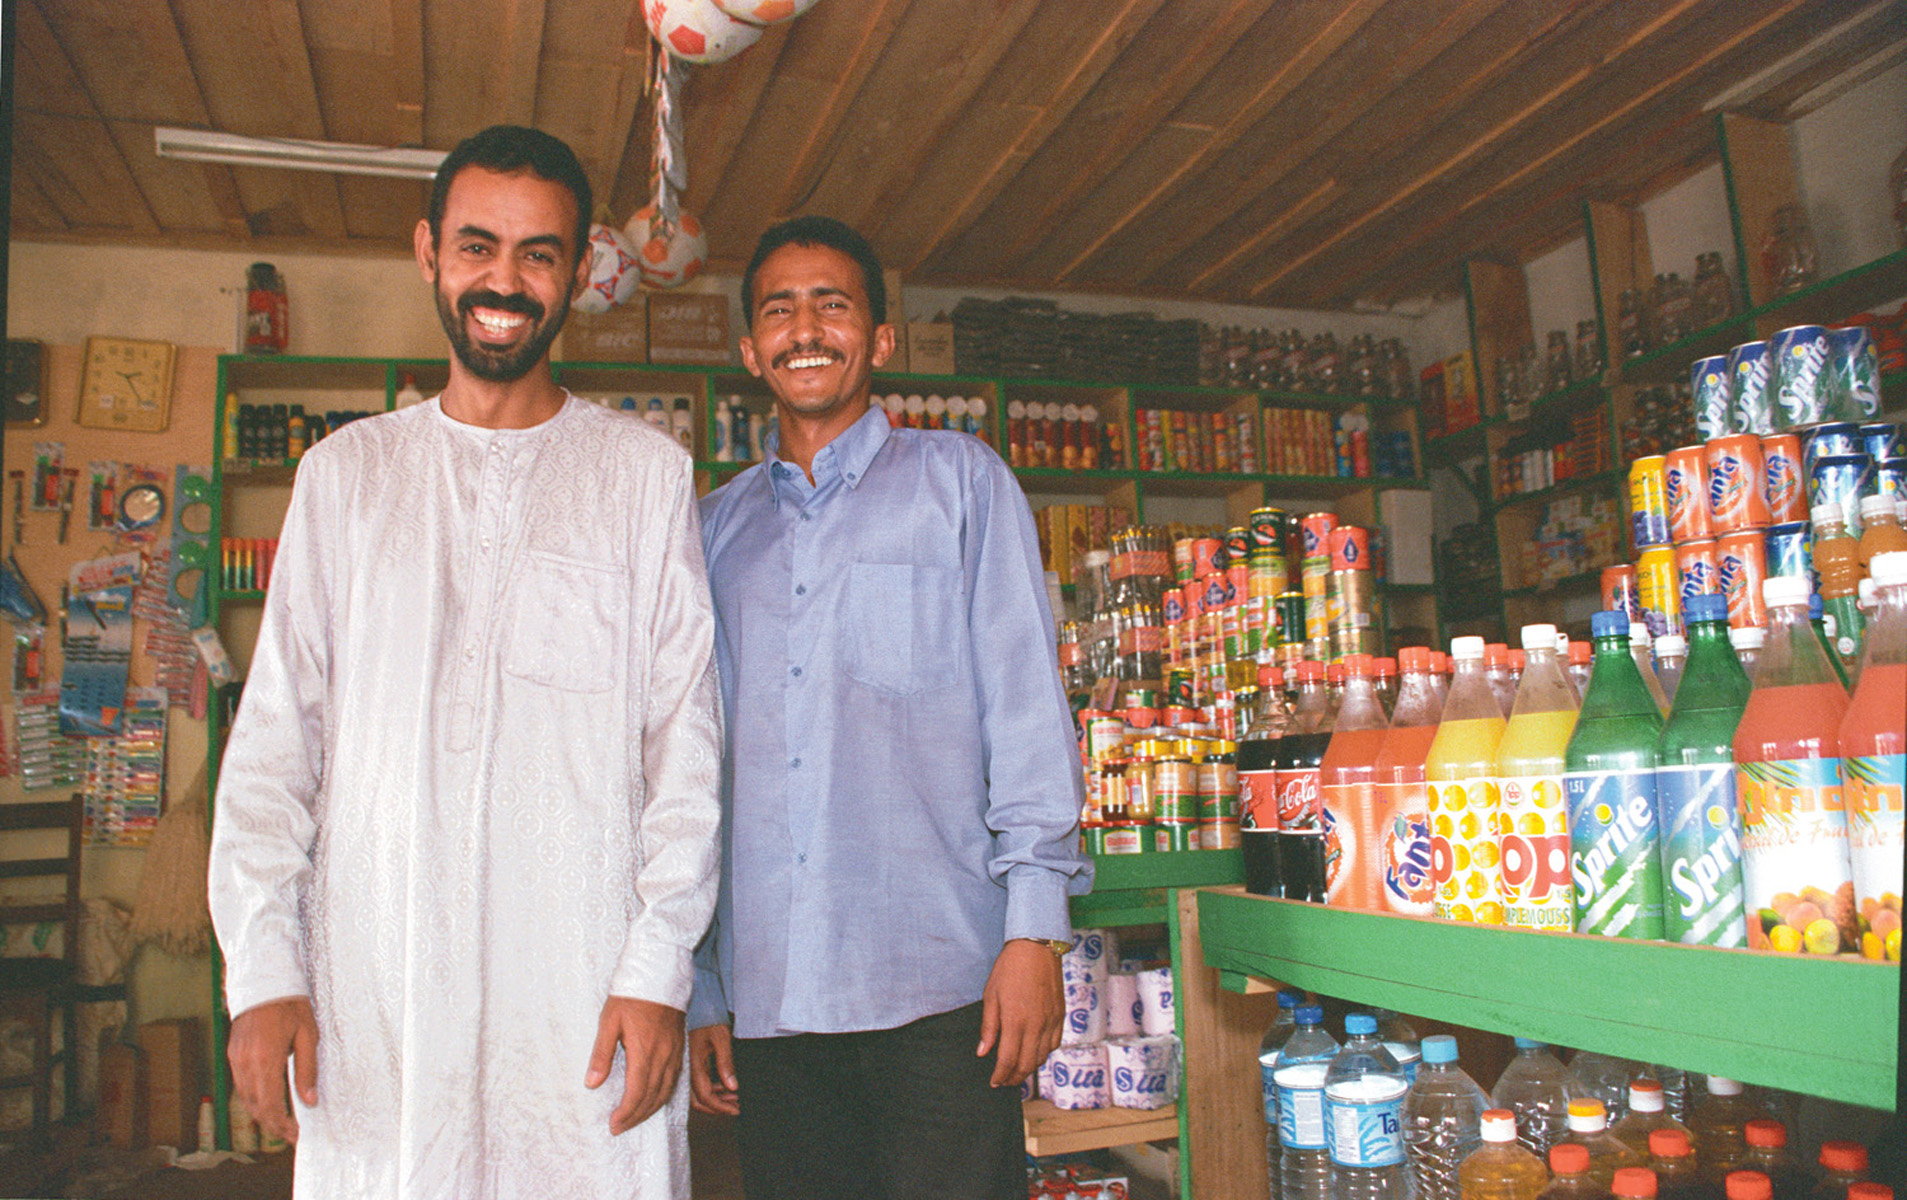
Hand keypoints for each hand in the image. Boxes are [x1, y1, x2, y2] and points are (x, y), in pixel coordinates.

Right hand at [228, 996, 317, 1145]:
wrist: (265, 980)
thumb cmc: (291, 1005)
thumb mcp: (308, 1035)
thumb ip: (307, 1069)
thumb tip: (309, 1101)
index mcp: (265, 1059)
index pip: (270, 1105)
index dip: (281, 1124)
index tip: (295, 1134)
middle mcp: (245, 1063)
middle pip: (255, 1106)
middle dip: (272, 1124)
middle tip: (291, 1133)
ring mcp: (236, 1058)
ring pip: (245, 1098)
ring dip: (261, 1114)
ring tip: (282, 1122)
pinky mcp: (233, 1054)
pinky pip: (241, 1085)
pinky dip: (253, 1098)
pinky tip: (267, 1101)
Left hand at [585, 997, 685, 1134]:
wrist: (660, 973)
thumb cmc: (631, 995)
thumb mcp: (609, 1021)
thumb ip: (602, 1054)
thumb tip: (592, 1083)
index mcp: (644, 1050)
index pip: (637, 1092)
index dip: (626, 1113)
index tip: (613, 1124)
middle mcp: (663, 1055)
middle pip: (653, 1096)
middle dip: (636, 1116)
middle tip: (620, 1127)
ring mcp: (674, 1051)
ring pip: (666, 1090)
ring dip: (650, 1109)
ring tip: (634, 1119)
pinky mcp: (680, 1046)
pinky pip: (675, 1079)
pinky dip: (664, 1095)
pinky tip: (655, 1098)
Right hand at [687, 1023, 739, 1116]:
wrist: (698, 1003)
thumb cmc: (708, 1016)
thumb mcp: (721, 1038)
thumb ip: (725, 1063)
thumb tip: (732, 1087)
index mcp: (694, 1064)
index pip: (704, 1095)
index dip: (720, 1107)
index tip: (735, 1110)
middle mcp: (687, 1069)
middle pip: (697, 1100)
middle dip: (717, 1107)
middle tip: (735, 1107)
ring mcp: (688, 1067)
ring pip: (697, 1093)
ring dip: (715, 1099)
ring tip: (734, 1097)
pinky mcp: (691, 1063)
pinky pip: (698, 1083)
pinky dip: (712, 1089)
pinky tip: (724, 1085)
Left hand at [976, 940, 1062, 1087]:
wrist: (1036, 947)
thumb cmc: (1009, 969)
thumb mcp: (991, 996)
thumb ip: (989, 1027)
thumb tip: (983, 1052)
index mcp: (1015, 1020)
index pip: (1008, 1060)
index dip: (1001, 1075)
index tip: (994, 1082)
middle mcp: (1036, 1025)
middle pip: (1027, 1064)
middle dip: (1015, 1078)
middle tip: (1005, 1082)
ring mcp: (1050, 1021)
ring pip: (1042, 1057)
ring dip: (1029, 1068)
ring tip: (1018, 1070)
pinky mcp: (1060, 1015)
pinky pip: (1054, 1044)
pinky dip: (1044, 1053)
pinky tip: (1034, 1052)